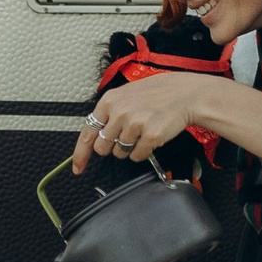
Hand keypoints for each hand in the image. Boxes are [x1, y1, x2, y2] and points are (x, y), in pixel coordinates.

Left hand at [71, 71, 222, 175]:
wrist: (183, 94)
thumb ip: (108, 114)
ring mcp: (135, 124)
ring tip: (142, 131)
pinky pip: (137, 156)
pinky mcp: (150, 135)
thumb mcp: (125, 96)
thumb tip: (94, 137)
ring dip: (129, 148)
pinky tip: (150, 136)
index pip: (88, 133)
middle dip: (111, 147)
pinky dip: (143, 151)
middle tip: (125, 136)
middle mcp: (120, 112)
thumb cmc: (155, 94)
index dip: (81, 154)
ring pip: (120, 153)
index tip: (78, 167)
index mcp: (109, 101)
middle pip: (102, 147)